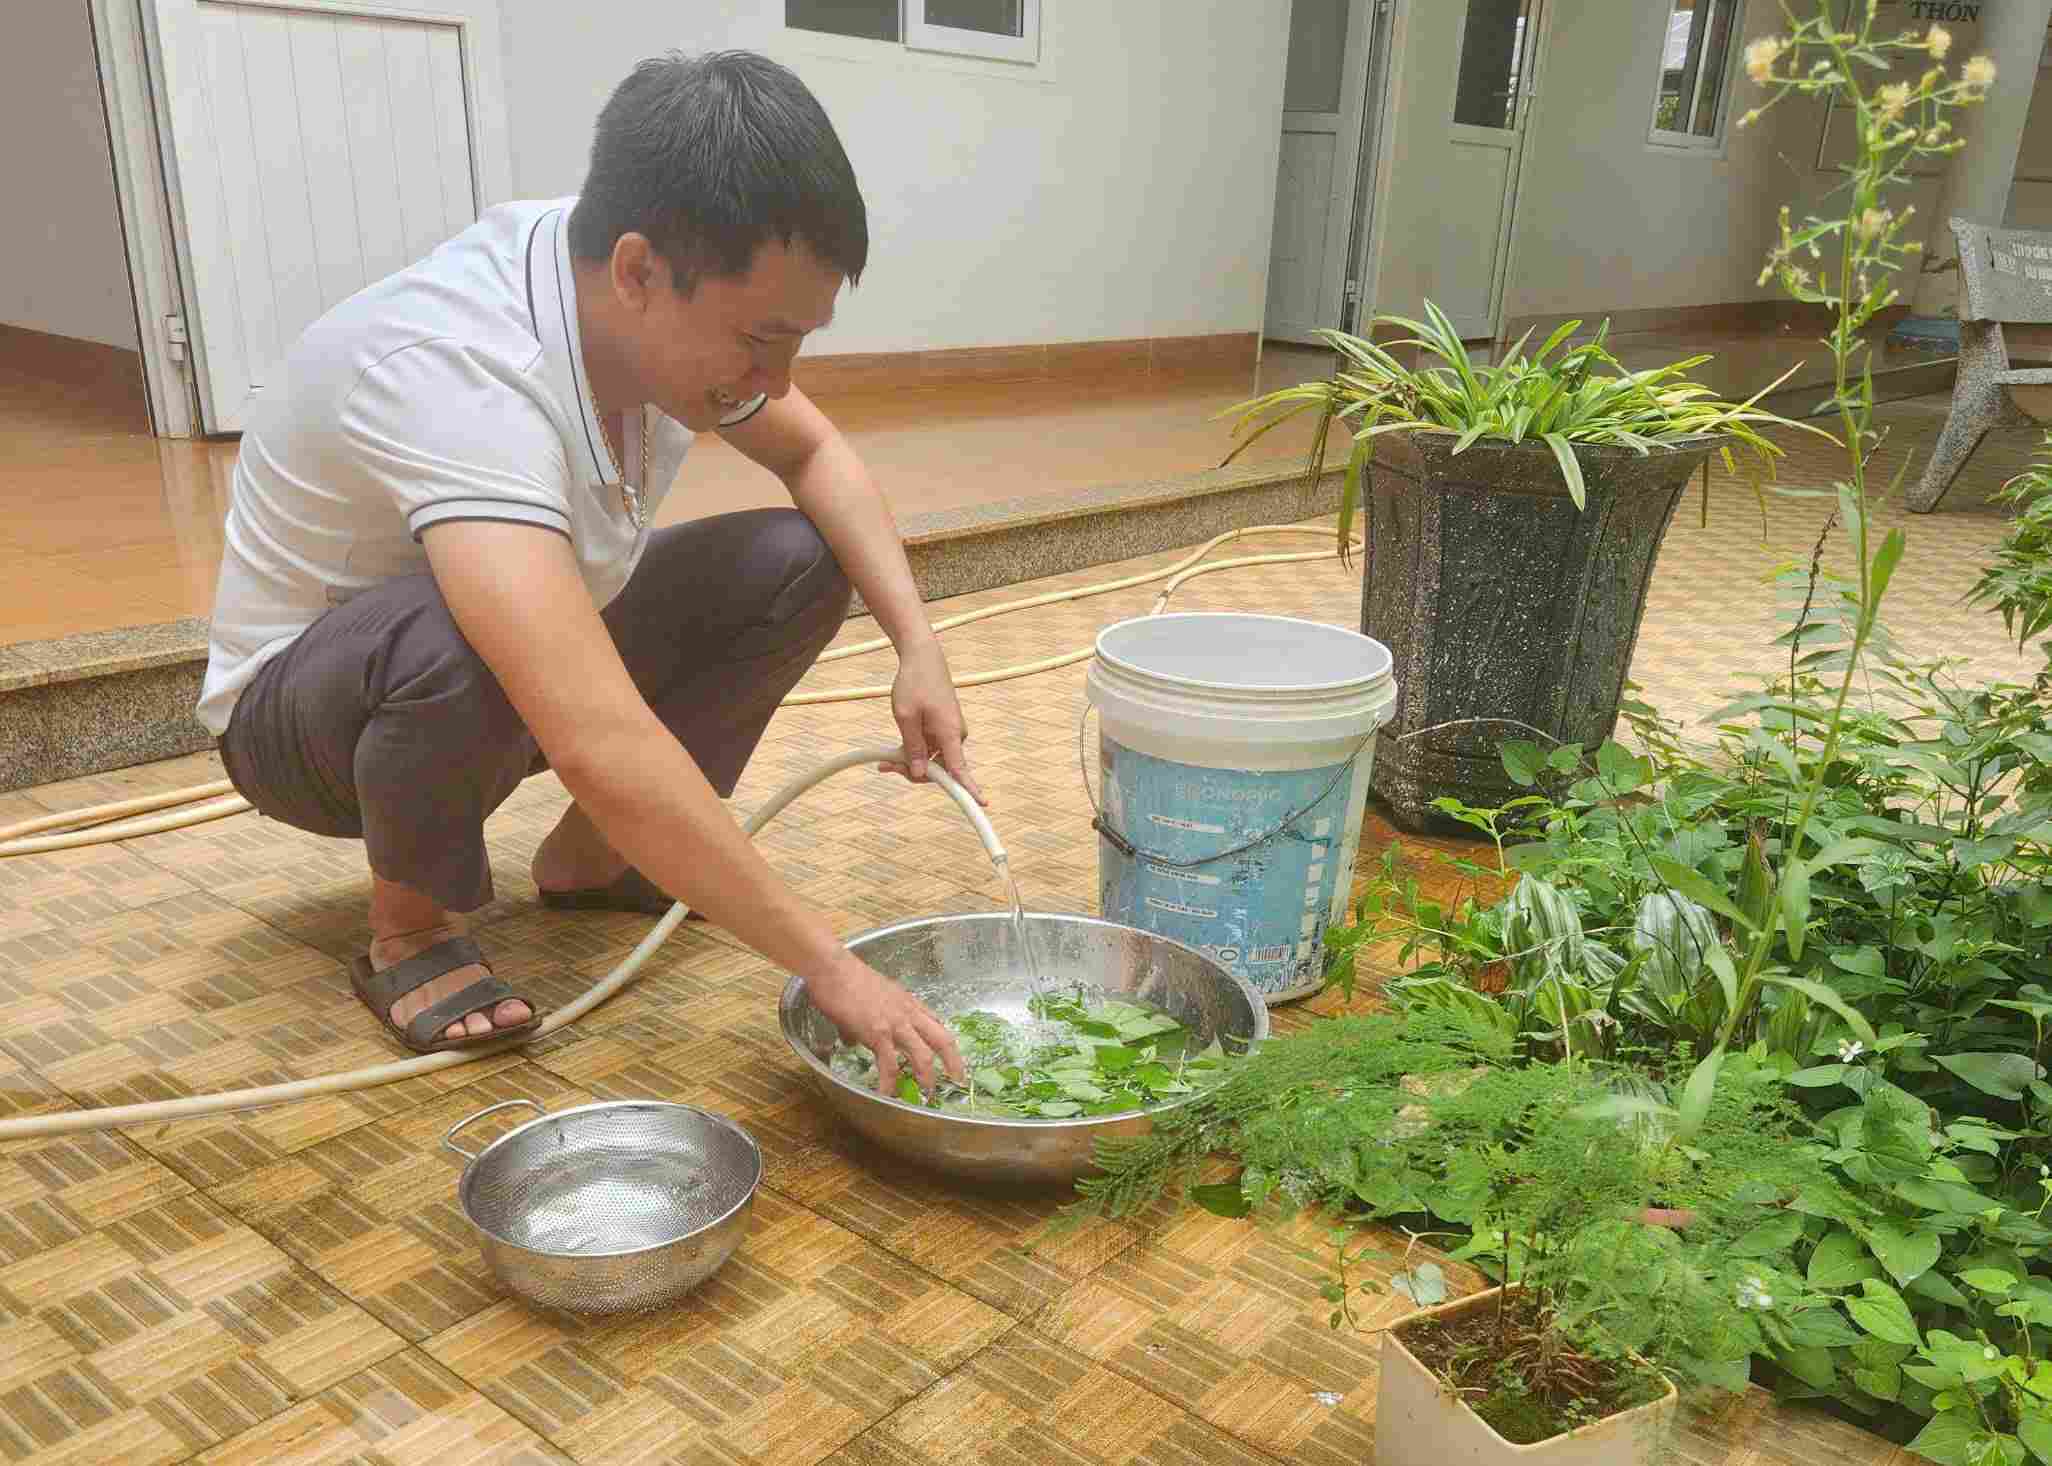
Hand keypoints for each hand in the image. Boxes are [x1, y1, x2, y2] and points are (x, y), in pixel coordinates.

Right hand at [809, 953, 967, 1095]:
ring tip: (928, 1094)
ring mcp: (895, 1024)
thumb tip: (853, 1039)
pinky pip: (889, 1065)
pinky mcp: (878, 1034)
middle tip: (958, 1080)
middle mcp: (908, 1013)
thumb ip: (866, 1020)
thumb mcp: (867, 997)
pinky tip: (888, 1095)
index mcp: (907, 1003)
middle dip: (954, 1062)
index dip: (946, 1042)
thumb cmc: (845, 979)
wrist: (833, 969)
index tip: (951, 1057)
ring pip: (923, 1055)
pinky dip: (890, 1083)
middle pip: (943, 1039)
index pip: (936, 1023)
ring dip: (927, 1077)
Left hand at [880, 636, 987, 805]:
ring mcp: (950, 732)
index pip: (960, 769)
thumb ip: (913, 747)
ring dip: (911, 762)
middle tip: (885, 767)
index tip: (982, 805)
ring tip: (885, 759)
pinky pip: (931, 749)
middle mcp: (955, 735)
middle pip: (939, 769)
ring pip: (932, 760)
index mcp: (949, 733)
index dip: (970, 789)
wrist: (923, 657)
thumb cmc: (914, 683)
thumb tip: (919, 773)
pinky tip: (895, 751)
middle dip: (914, 772)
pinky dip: (915, 751)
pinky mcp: (943, 728)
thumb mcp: (906, 717)